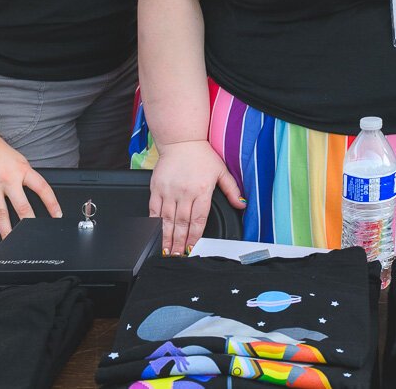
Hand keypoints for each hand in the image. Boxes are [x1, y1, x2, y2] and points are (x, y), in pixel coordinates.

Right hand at [0, 133, 60, 242]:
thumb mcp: (18, 159)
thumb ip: (24, 175)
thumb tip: (32, 190)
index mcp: (22, 170)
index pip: (42, 188)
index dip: (52, 203)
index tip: (57, 215)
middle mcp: (8, 179)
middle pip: (22, 206)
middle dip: (29, 223)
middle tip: (33, 236)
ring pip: (0, 213)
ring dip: (5, 230)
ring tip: (9, 242)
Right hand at [148, 140, 245, 256]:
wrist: (181, 140)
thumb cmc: (202, 155)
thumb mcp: (222, 171)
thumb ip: (232, 190)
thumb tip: (242, 204)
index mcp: (202, 190)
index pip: (198, 219)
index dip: (195, 236)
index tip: (192, 247)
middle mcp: (185, 192)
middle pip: (182, 223)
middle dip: (180, 242)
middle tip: (177, 255)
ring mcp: (169, 190)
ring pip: (167, 219)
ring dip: (166, 237)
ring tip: (166, 250)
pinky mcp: (156, 188)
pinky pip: (154, 209)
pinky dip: (154, 223)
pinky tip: (154, 233)